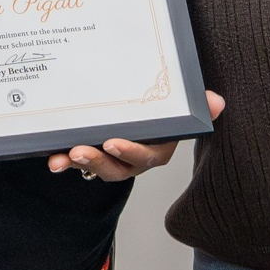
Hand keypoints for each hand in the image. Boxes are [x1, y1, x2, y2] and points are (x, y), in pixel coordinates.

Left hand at [47, 91, 225, 181]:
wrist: (150, 108)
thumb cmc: (166, 109)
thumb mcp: (180, 105)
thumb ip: (197, 103)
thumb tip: (217, 102)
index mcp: (158, 147)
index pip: (147, 155)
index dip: (130, 152)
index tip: (113, 142)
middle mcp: (136, 159)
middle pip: (118, 167)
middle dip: (98, 160)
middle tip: (81, 150)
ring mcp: (115, 159)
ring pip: (98, 167)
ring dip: (79, 163)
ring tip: (63, 156)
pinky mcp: (96, 153)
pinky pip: (80, 160)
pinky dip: (66, 160)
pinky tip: (53, 157)